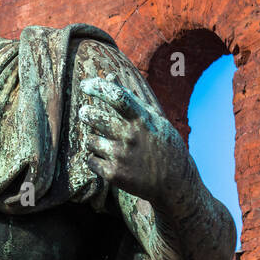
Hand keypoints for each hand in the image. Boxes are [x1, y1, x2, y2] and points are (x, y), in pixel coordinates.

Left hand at [78, 76, 188, 206]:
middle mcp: (131, 136)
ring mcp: (122, 156)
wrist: (174, 182)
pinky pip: (90, 160)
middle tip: (86, 113)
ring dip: (93, 140)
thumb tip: (109, 77)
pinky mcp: (114, 174)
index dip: (98, 87)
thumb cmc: (162, 144)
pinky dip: (95, 159)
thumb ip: (130, 98)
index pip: (117, 97)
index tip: (85, 84)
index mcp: (142, 120)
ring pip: (90, 140)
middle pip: (94, 117)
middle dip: (86, 114)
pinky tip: (109, 160)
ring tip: (105, 142)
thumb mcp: (153, 119)